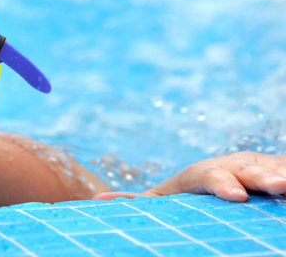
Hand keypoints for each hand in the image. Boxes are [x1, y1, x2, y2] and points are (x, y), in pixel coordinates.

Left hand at [93, 152, 285, 201]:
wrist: (221, 181)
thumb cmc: (186, 195)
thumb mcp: (163, 198)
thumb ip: (137, 200)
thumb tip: (99, 200)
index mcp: (202, 174)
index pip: (209, 175)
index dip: (222, 184)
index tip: (235, 197)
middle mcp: (232, 166)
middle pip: (247, 170)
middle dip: (261, 177)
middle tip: (279, 187)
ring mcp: (257, 168)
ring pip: (271, 171)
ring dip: (281, 176)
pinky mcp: (276, 172)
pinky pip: (284, 171)